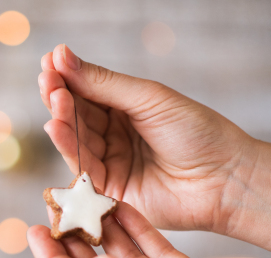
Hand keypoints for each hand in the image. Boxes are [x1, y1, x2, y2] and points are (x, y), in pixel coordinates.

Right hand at [38, 44, 261, 240]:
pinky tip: (55, 126)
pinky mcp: (106, 189)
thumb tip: (62, 55)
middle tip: (47, 79)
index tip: (50, 60)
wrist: (224, 179)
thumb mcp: (148, 99)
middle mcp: (112, 136)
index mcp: (125, 110)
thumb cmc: (197, 132)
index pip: (88, 92)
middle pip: (76, 115)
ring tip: (53, 97)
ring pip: (75, 138)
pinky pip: (81, 166)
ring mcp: (109, 162)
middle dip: (60, 96)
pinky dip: (66, 145)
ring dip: (61, 118)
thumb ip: (103, 83)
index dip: (68, 77)